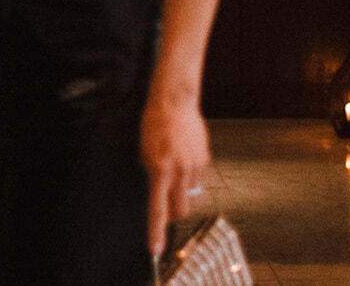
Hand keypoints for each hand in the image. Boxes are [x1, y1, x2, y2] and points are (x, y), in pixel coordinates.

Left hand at [142, 90, 211, 253]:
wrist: (174, 101)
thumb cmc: (154, 123)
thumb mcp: (144, 152)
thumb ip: (151, 176)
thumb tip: (156, 196)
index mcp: (160, 170)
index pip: (157, 210)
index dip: (156, 232)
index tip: (155, 249)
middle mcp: (179, 171)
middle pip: (181, 211)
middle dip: (173, 215)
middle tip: (165, 207)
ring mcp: (195, 167)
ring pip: (193, 199)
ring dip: (183, 199)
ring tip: (174, 183)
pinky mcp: (205, 160)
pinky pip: (200, 185)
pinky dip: (192, 186)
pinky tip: (184, 171)